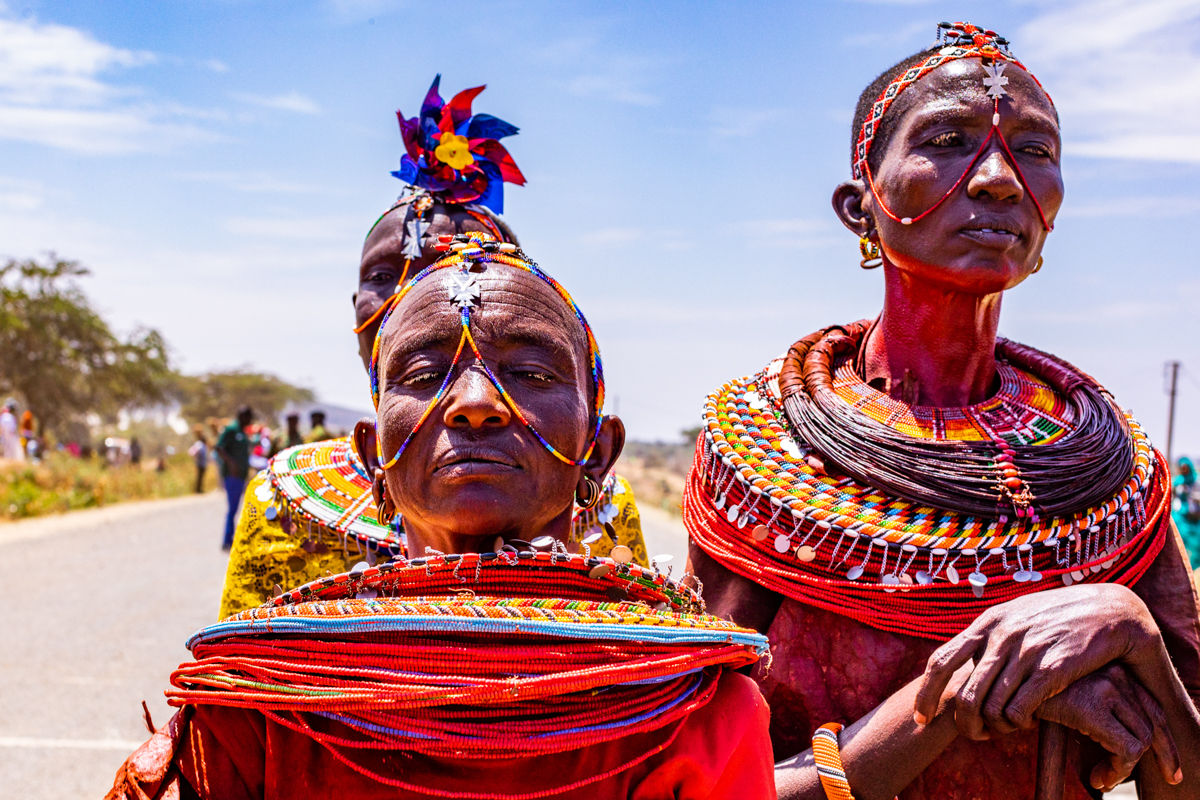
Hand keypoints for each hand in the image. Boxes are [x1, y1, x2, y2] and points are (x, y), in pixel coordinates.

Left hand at [913, 584, 1160, 738]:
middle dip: (965, 724)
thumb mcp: (1015, 617)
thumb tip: (961, 662)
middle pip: (965, 696)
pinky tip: (1026, 722)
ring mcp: (1026, 651)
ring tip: (1006, 728)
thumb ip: (989, 637)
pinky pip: (1019, 710)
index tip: (921, 719)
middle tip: (975, 736)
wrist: (1112, 611)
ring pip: (991, 708)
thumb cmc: (1059, 618)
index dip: (926, 694)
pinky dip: (1017, 724)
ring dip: (995, 728)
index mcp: (987, 622)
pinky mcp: (1053, 668)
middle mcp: (1001, 635)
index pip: (941, 661)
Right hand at [1037, 664, 1180, 790]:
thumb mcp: (1065, 696)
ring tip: (1101, 780)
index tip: (1168, 766)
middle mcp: (1113, 672)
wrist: (991, 684)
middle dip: (1164, 757)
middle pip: (1156, 722)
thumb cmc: (1023, 693)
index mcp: (1110, 667)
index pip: (1153, 706)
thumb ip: (1091, 704)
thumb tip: (1122, 735)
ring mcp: (1104, 686)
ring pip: (1141, 740)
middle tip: (1168, 779)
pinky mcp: (1091, 706)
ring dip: (1123, 771)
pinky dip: (1115, 771)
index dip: (1164, 741)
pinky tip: (1093, 779)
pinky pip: (1126, 749)